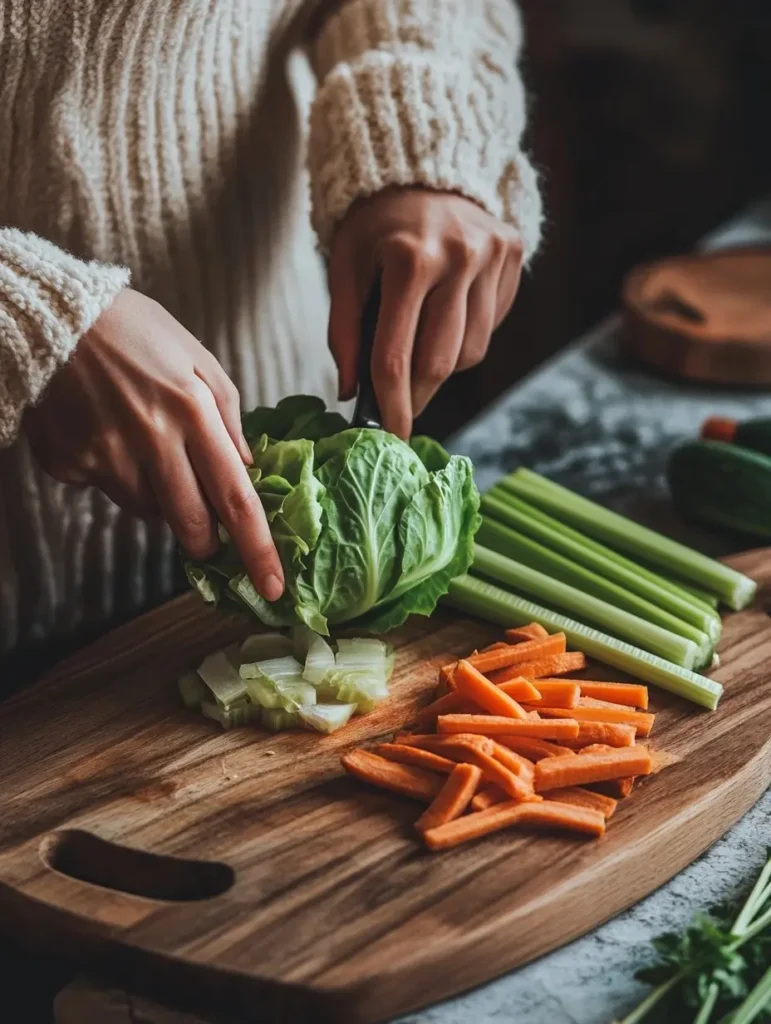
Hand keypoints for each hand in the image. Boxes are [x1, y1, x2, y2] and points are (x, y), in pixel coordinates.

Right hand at [24, 289, 284, 601]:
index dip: (258, 548)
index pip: (236, 497)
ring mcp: (107, 455)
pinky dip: (113, 473)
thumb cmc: (134, 331)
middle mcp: (152, 439)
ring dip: (158, 495)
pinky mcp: (69, 463)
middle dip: (206, 542)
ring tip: (143, 444)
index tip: (273, 587)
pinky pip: (104, 490)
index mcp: (193, 411)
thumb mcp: (197, 359)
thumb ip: (229, 415)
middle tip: (208, 537)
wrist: (53, 316)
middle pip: (191, 524)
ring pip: (147, 510)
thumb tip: (247, 469)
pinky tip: (105, 434)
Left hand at [328, 188, 522, 437]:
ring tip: (420, 348)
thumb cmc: (375, 223)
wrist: (423, 163)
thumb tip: (350, 391)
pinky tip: (447, 316)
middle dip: (417, 395)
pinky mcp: (513, 254)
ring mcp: (493, 255)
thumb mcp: (344, 266)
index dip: (392, 404)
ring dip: (443, 366)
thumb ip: (343, 331)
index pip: (397, 355)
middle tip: (400, 409)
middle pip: (441, 361)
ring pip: (472, 350)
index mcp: (409, 259)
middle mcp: (459, 256)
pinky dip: (466, 336)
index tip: (390, 436)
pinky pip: (492, 324)